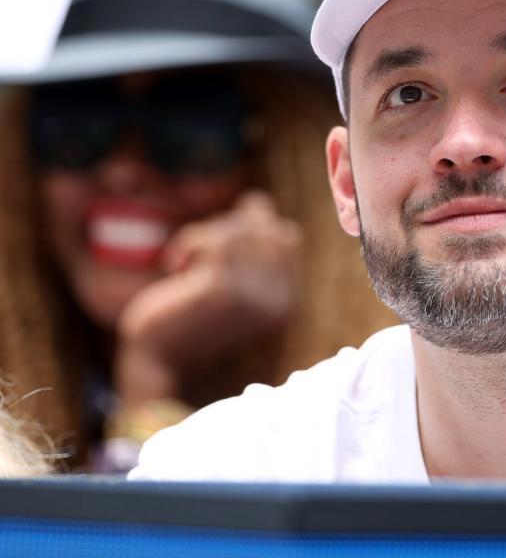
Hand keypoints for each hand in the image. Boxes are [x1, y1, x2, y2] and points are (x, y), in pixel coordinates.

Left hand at [113, 191, 301, 404]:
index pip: (288, 237)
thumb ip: (250, 248)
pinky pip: (210, 242)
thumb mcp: (230, 281)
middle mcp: (277, 298)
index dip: (255, 226)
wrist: (159, 362)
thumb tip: (256, 202)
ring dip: (205, 234)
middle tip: (199, 251)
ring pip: (237, 231)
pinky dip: (188, 244)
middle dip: (229, 227)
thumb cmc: (190, 316)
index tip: (221, 246)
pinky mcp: (222, 289)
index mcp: (286, 300)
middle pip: (264, 227)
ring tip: (187, 258)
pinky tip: (174, 265)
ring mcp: (253, 294)